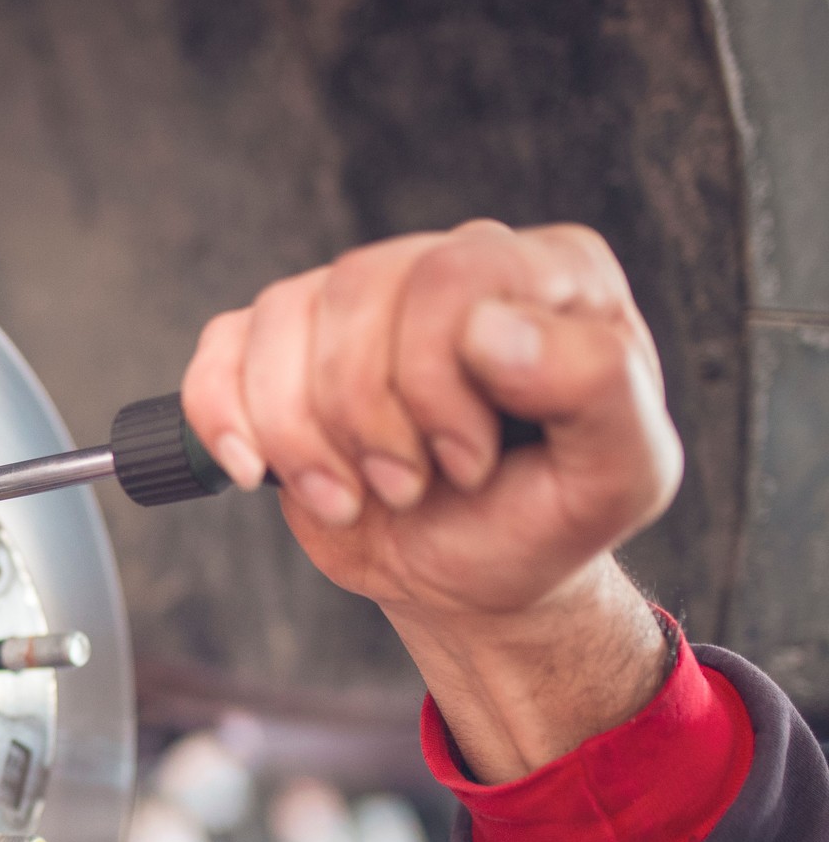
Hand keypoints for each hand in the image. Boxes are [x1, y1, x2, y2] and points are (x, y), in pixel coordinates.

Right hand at [180, 220, 681, 781]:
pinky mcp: (283, 349)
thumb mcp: (620, 475)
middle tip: (406, 488)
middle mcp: (450, 265)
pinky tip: (262, 471)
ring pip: (281, 320)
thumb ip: (597, 384)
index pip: (452, 276)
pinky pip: (221, 349)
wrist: (472, 576)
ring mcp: (358, 302)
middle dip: (368, 418)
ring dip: (302, 437)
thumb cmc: (545, 520)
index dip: (435, 385)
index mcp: (547, 275)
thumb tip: (493, 330)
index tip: (467, 466)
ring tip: (352, 496)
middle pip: (358, 290)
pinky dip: (225, 422)